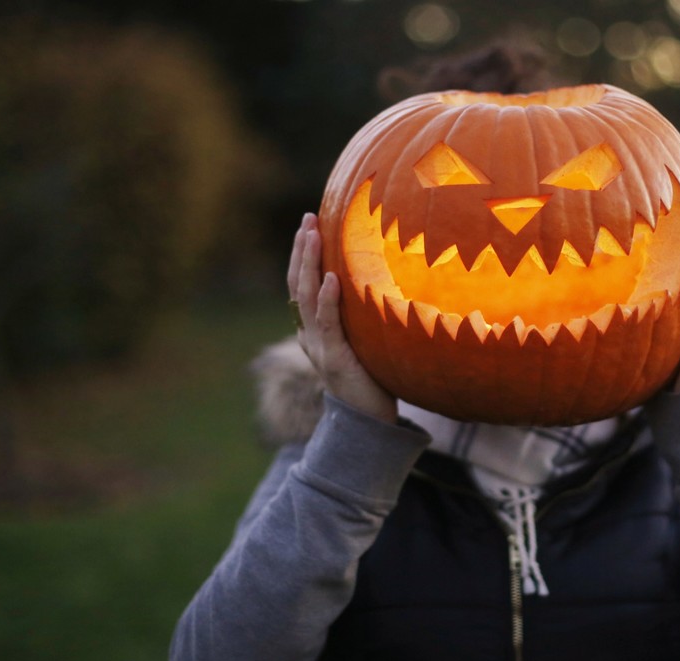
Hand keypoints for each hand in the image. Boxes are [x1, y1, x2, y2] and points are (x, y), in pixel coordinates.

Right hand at [289, 213, 396, 421]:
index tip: (309, 225)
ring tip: (313, 235)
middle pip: (297, 285)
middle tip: (307, 219)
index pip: (301, 285)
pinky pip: (328, 324)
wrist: (370, 423)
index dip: (302, 255)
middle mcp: (310, 335)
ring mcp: (319, 347)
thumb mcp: (364, 341)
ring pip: (306, 298)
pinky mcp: (335, 360)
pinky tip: (332, 278)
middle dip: (301, 250)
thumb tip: (381, 281)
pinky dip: (328, 300)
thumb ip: (362, 316)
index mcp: (314, 330)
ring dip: (309, 264)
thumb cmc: (373, 379)